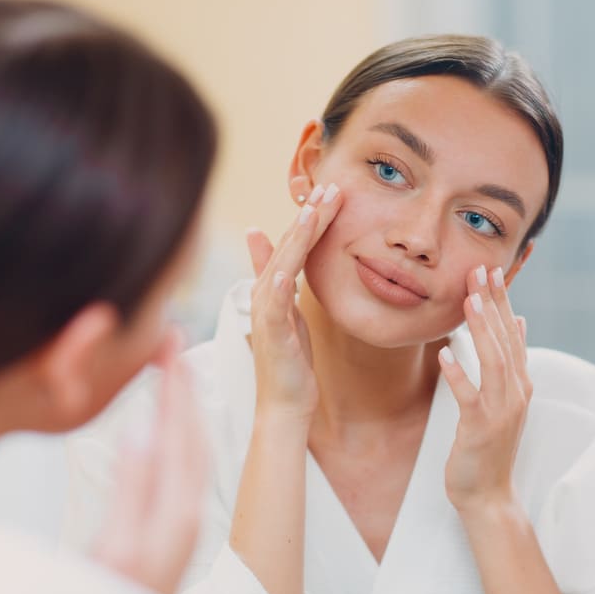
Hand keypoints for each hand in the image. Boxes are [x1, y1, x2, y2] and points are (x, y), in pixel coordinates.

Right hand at [91, 327, 208, 593]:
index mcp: (175, 511)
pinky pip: (182, 468)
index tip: (169, 341)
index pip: (179, 430)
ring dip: (183, 406)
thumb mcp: (112, 548)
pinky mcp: (170, 532)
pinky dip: (176, 435)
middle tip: (172, 341)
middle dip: (184, 385)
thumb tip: (144, 428)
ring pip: (191, 450)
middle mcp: (186, 513)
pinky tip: (165, 429)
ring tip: (172, 372)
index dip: (174, 383)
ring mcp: (181, 524)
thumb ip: (131, 489)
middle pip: (191, 434)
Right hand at [245, 183, 343, 419]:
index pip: (294, 243)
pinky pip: (273, 308)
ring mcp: (265, 313)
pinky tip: (285, 272)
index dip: (310, 217)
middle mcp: (265, 294)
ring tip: (311, 214)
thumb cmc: (290, 361)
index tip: (329, 192)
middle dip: (309, 217)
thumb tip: (269, 250)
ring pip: (282, 268)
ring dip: (296, 240)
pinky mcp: (270, 335)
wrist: (284, 404)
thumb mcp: (289, 312)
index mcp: (273, 287)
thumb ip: (281, 279)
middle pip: (289, 247)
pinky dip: (277, 287)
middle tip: (329, 189)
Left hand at [441, 265, 532, 510]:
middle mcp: (516, 393)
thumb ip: (511, 362)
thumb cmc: (490, 448)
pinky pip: (469, 397)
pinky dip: (458, 374)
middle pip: (506, 339)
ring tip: (469, 300)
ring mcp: (501, 411)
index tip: (493, 270)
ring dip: (481, 329)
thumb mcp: (505, 400)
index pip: (513, 333)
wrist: (489, 496)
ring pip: (493, 362)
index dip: (504, 301)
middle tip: (482, 270)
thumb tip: (518, 321)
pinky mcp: (481, 429)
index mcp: (520, 384)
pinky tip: (444, 354)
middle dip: (494, 303)